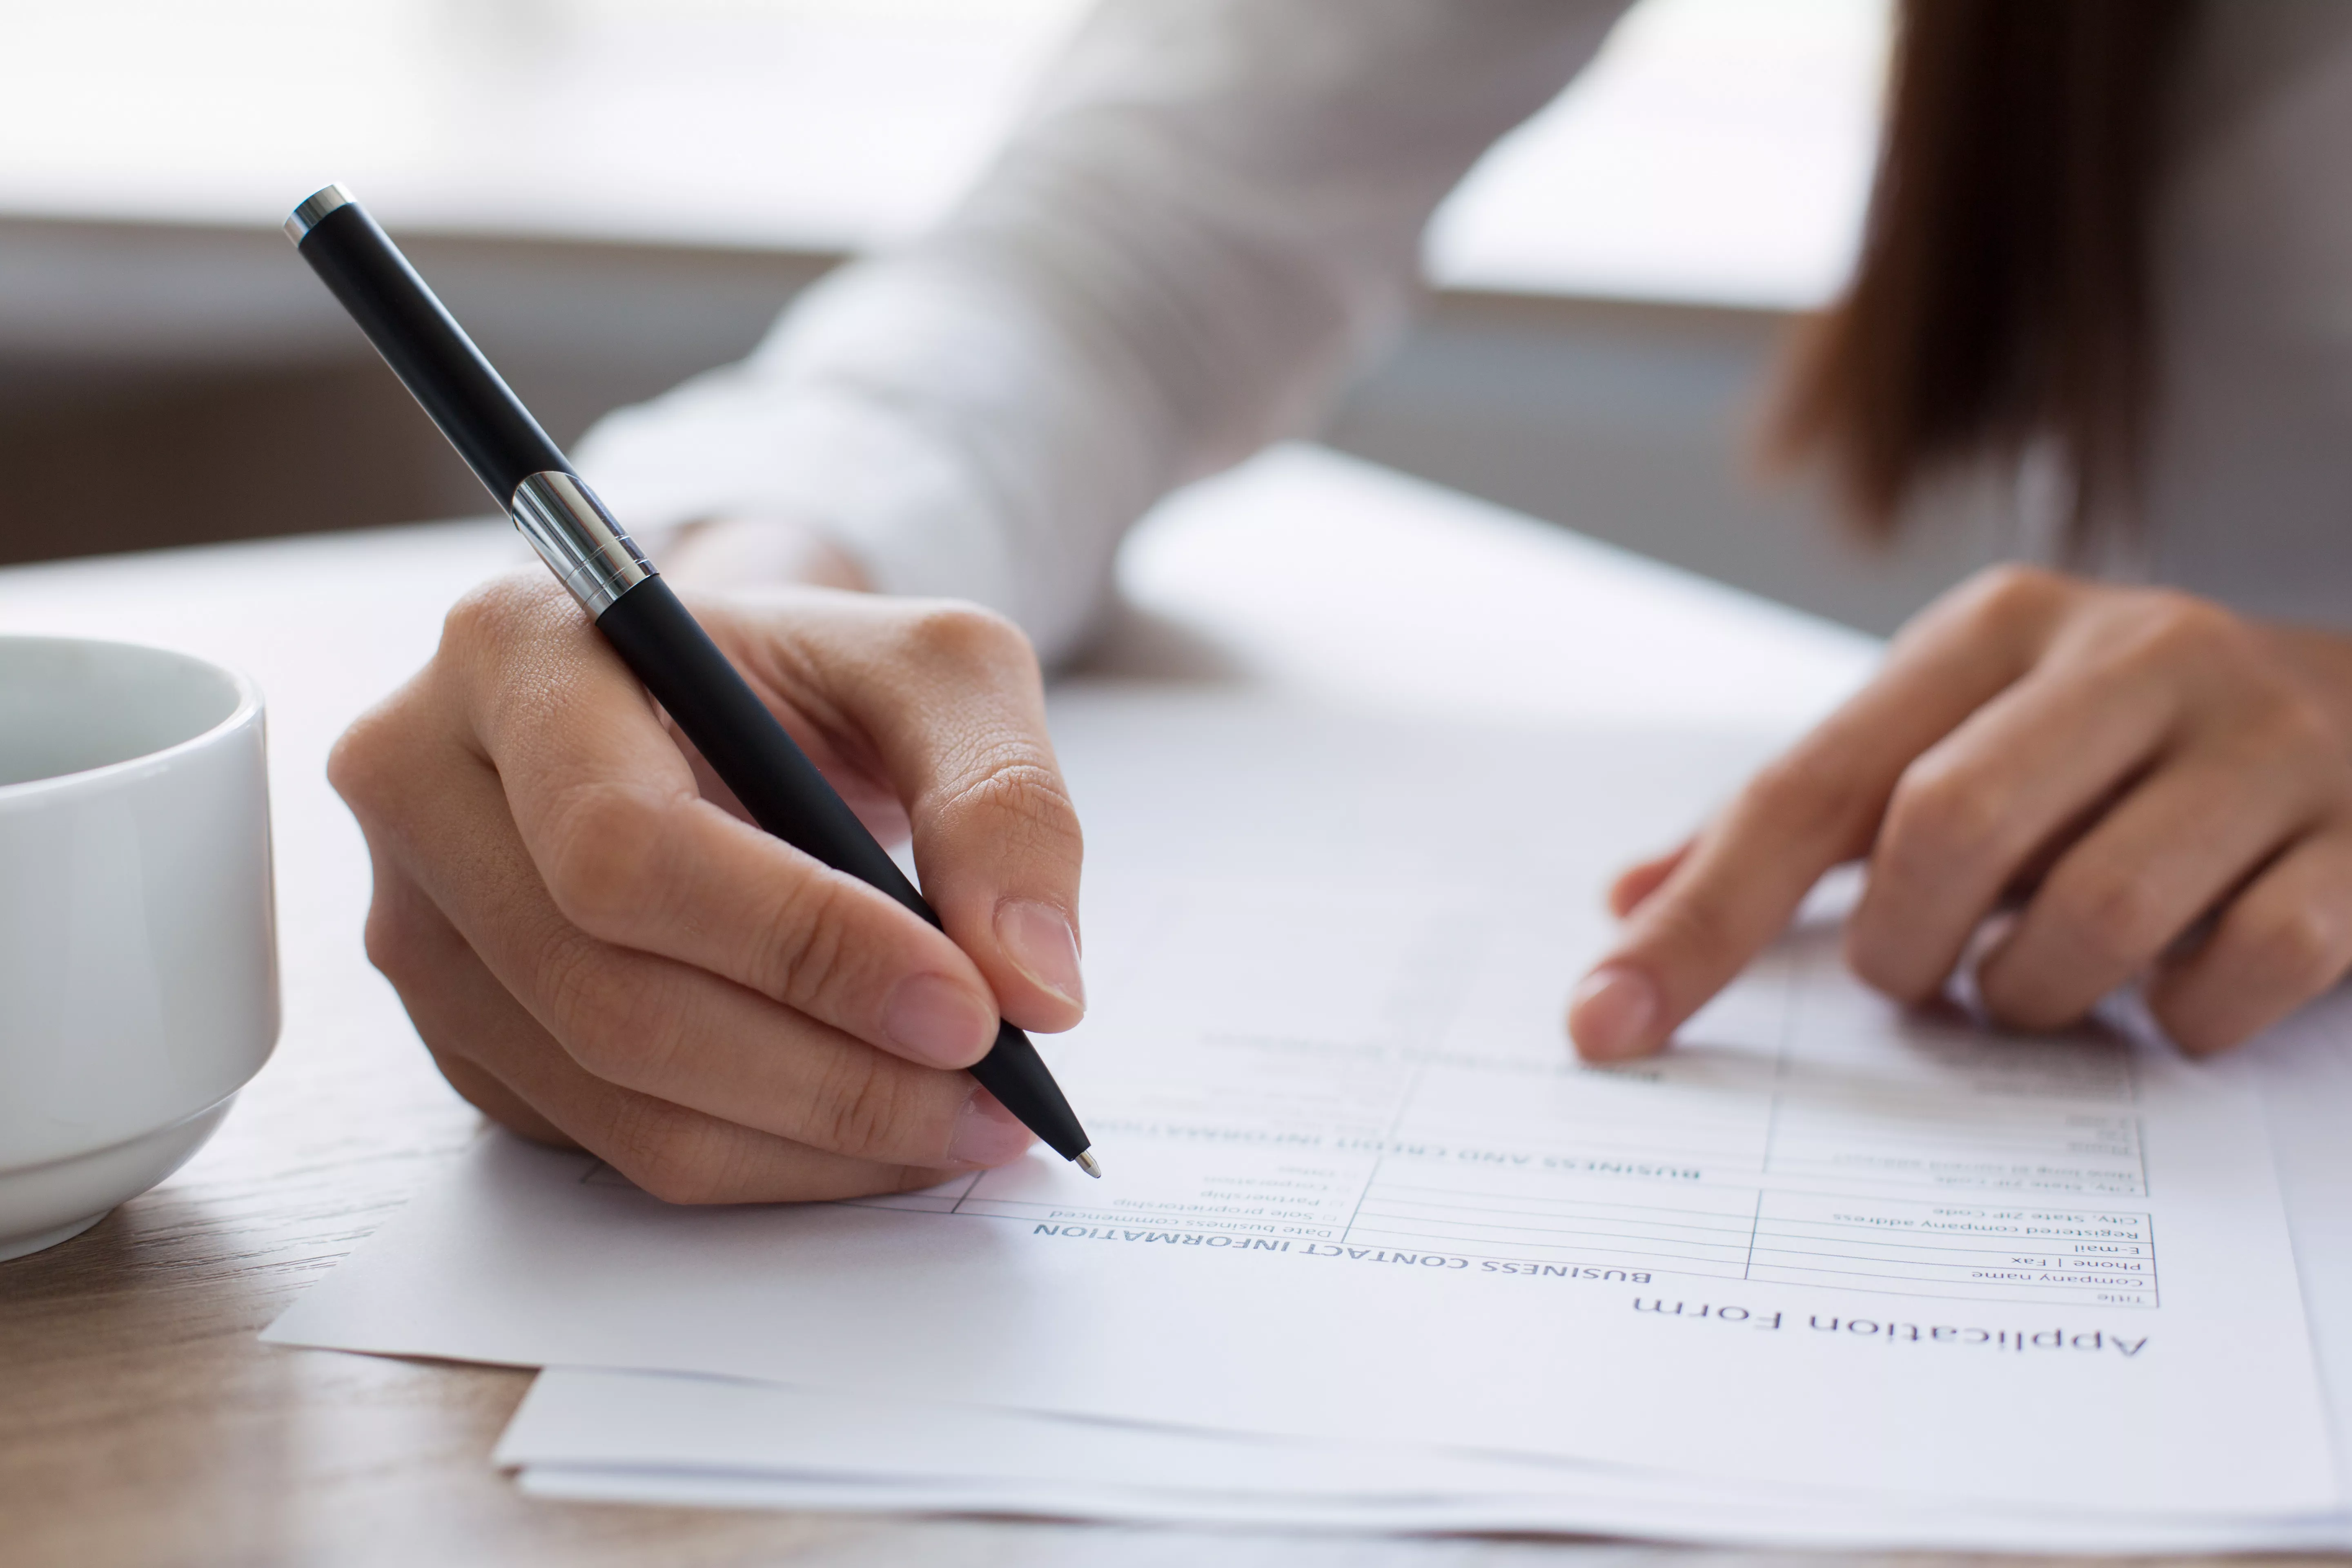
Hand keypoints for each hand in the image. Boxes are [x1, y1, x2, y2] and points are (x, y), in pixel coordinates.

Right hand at [331, 569, 1085, 1201]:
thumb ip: (1003, 797)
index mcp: (511, 650)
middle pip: (609, 992)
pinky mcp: (466, 1032)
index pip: (626, 845)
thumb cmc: (814, 676)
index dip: (803, 947)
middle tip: (994, 1096)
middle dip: (828, 1071)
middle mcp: (423, 786)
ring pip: (614, 1094)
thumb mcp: (940, 670)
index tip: (971, 1009)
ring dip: (813, 1139)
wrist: (725, 707)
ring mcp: (423, 923)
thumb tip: (1034, 983)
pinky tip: (875, 1131)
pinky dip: (769, 1159)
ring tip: (967, 1123)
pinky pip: (612, 1143)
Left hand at [1570, 566, 2351, 1059]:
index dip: (1700, 918)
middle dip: (1907, 948)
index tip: (1605, 1021)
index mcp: (1998, 629)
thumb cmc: (2118, 749)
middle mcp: (2133, 656)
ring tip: (2045, 977)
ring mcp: (2265, 743)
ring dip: (2037, 993)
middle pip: (1943, 834)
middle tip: (1928, 973)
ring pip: (2092, 916)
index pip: (1804, 787)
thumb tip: (1629, 903)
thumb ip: (1803, 820)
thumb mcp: (1958, 738)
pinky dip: (2184, 1018)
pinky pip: (2241, 970)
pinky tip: (2178, 990)